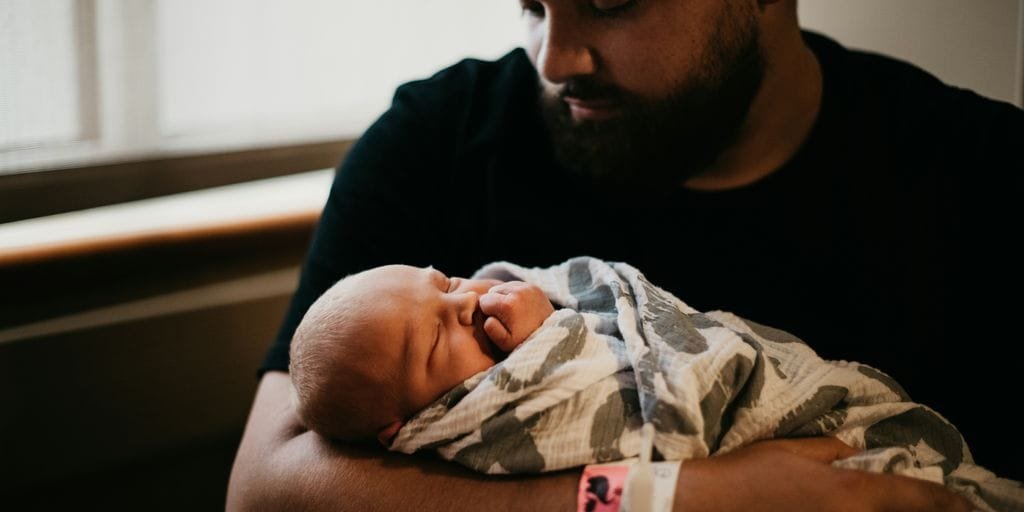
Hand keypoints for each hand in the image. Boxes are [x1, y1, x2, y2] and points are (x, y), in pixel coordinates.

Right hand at [478, 281, 554, 351]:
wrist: (550, 338)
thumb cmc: (524, 342)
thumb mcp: (504, 343)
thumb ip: (491, 329)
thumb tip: (487, 317)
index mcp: (508, 304)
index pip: (484, 301)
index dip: (487, 312)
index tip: (497, 321)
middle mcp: (517, 291)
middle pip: (493, 291)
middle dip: (495, 302)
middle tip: (504, 317)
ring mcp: (527, 287)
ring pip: (504, 287)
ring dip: (503, 297)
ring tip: (511, 312)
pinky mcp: (534, 287)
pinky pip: (515, 286)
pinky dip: (514, 294)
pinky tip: (518, 307)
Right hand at [674, 437, 972, 511]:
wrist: (707, 506)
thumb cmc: (747, 474)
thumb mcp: (790, 451)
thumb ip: (830, 452)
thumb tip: (854, 453)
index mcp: (851, 493)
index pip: (917, 497)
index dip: (949, 501)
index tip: (964, 504)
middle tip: (938, 509)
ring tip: (892, 508)